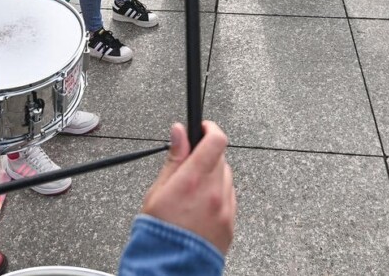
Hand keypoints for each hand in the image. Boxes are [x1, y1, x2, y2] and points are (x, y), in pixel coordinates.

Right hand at [141, 122, 235, 254]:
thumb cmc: (158, 232)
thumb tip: (179, 131)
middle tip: (190, 168)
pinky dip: (219, 197)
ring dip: (214, 177)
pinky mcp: (231, 224)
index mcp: (194, 180)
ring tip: (193, 194)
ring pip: (226, 179)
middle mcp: (214, 192)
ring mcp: (226, 209)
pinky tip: (201, 208)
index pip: (215, 140)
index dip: (210, 129)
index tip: (202, 128)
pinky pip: (230, 199)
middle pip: (221, 158)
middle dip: (207, 157)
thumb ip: (174, 159)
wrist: (170, 268)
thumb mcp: (158, 191)